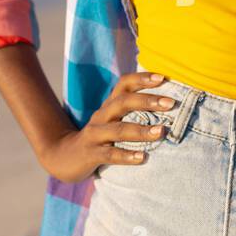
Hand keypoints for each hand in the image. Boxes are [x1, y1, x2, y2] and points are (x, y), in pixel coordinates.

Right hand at [38, 71, 175, 182]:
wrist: (64, 157)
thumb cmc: (99, 137)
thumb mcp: (112, 120)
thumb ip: (132, 110)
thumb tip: (166, 103)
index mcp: (109, 105)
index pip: (124, 84)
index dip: (142, 78)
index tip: (163, 77)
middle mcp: (101, 116)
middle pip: (123, 102)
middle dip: (147, 101)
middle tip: (171, 103)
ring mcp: (95, 135)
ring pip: (118, 129)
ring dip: (141, 130)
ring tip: (161, 131)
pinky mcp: (91, 154)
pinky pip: (110, 154)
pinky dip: (126, 156)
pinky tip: (142, 157)